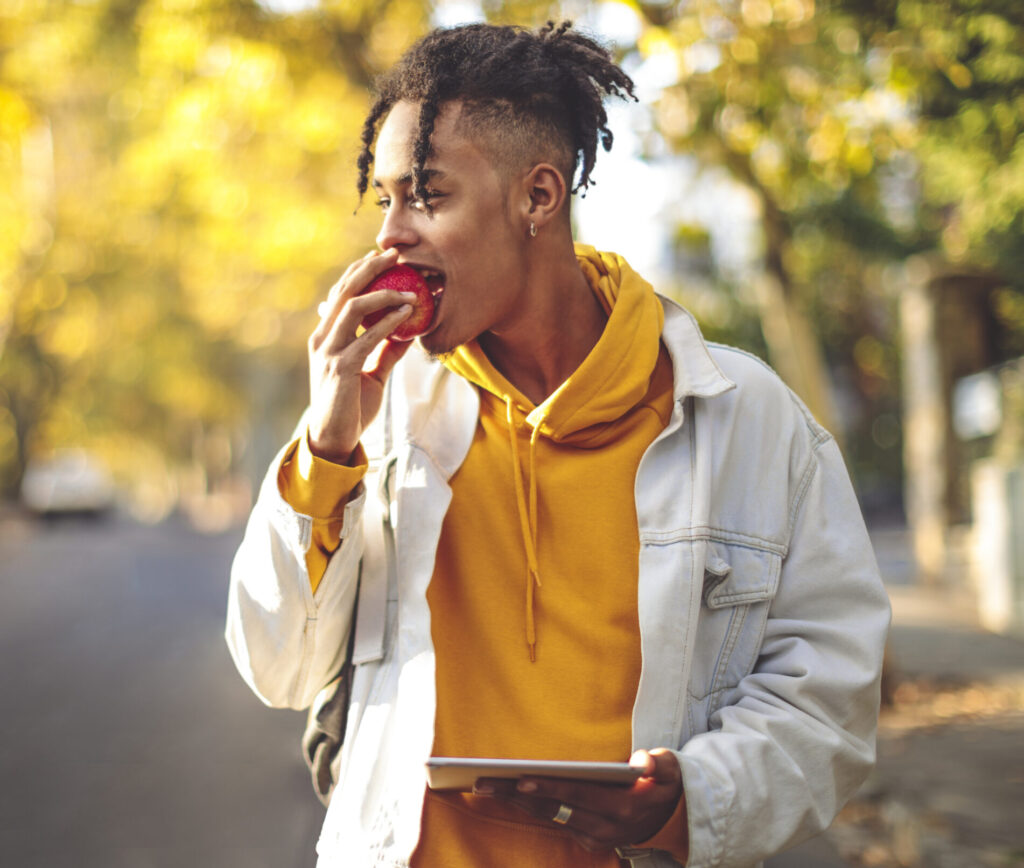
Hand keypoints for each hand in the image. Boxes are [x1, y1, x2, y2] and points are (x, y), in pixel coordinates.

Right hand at [307, 248, 412, 462]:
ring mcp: (329, 352)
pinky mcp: (340, 368)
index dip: (361, 271)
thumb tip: (409, 333)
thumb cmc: (351, 407)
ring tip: (410, 288)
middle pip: (345, 290)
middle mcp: (322, 338)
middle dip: (371, 268)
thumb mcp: (372, 374)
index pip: (341, 293)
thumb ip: (386, 352)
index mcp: (326, 336)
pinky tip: (406, 314)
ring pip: (353, 307)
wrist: (334, 439)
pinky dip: (388, 323)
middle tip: (396, 254)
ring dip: (384, 293)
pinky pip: (366, 338)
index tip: (384, 257)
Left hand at [473, 749, 683, 852]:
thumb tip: (643, 761)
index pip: (577, 796)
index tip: (521, 779)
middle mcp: (604, 828)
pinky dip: (529, 808)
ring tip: (485, 786)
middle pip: (553, 810)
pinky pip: (554, 822)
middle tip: (483, 783)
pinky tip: (505, 793)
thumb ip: (660, 764)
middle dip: (516, 796)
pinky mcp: (588, 839)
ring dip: (515, 803)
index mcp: (623, 808)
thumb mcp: (671, 769)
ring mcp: (595, 837)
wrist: (674, 817)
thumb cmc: (665, 783)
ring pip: (549, 817)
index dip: (549, 788)